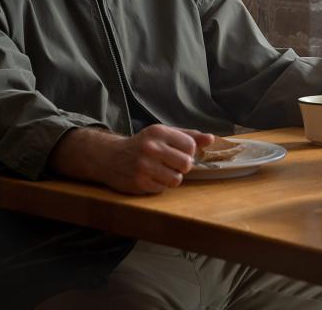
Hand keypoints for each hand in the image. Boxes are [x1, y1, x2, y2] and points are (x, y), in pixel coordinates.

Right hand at [51, 124, 214, 194]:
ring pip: (176, 179)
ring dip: (172, 178)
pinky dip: (159, 185)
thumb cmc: (143, 145)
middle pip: (186, 164)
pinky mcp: (138, 183)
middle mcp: (151, 148)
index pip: (190, 146)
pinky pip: (162, 189)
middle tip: (171, 163)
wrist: (110, 157)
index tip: (179, 152)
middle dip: (182, 166)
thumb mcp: (164, 134)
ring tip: (160, 171)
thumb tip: (211, 139)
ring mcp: (143, 166)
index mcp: (159, 132)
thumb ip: (188, 136)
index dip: (188, 152)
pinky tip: (150, 177)